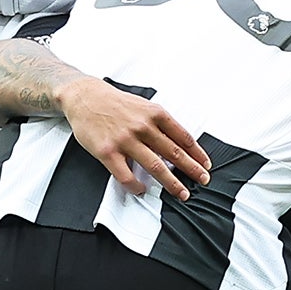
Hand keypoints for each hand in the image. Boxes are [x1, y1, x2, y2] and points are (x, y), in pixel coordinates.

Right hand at [56, 76, 210, 199]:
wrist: (85, 97)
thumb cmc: (114, 103)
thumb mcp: (143, 106)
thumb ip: (160, 123)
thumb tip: (178, 143)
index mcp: (154, 114)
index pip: (183, 137)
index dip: (198, 153)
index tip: (206, 164)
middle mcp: (142, 126)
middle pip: (174, 153)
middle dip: (192, 169)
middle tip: (203, 180)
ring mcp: (125, 140)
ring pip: (155, 167)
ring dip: (171, 183)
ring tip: (182, 192)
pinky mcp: (108, 152)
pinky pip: (126, 176)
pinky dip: (137, 186)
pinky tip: (142, 190)